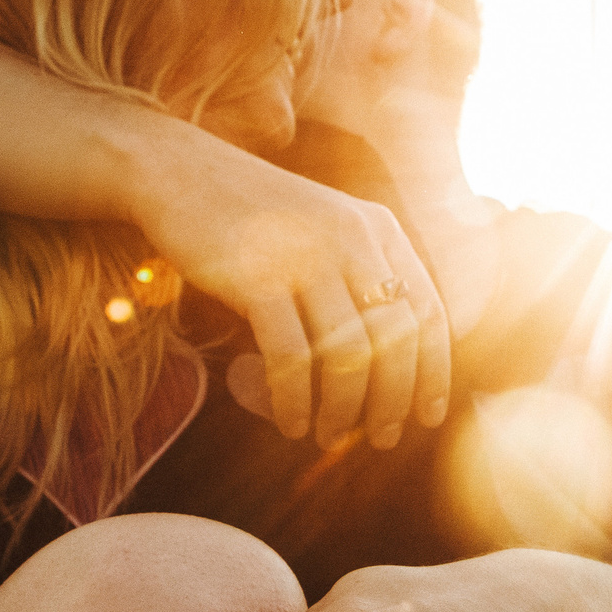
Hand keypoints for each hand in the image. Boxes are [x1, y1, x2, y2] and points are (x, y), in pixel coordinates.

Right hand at [130, 129, 448, 447]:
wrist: (178, 172)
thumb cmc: (254, 215)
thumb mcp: (325, 228)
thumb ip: (362, 273)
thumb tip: (391, 361)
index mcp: (379, 228)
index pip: (428, 312)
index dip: (433, 372)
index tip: (427, 416)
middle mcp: (352, 238)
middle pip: (395, 340)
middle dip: (393, 402)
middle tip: (381, 439)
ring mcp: (305, 255)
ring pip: (348, 356)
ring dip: (344, 410)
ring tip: (328, 436)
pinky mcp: (257, 276)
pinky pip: (291, 357)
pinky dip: (295, 401)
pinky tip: (290, 424)